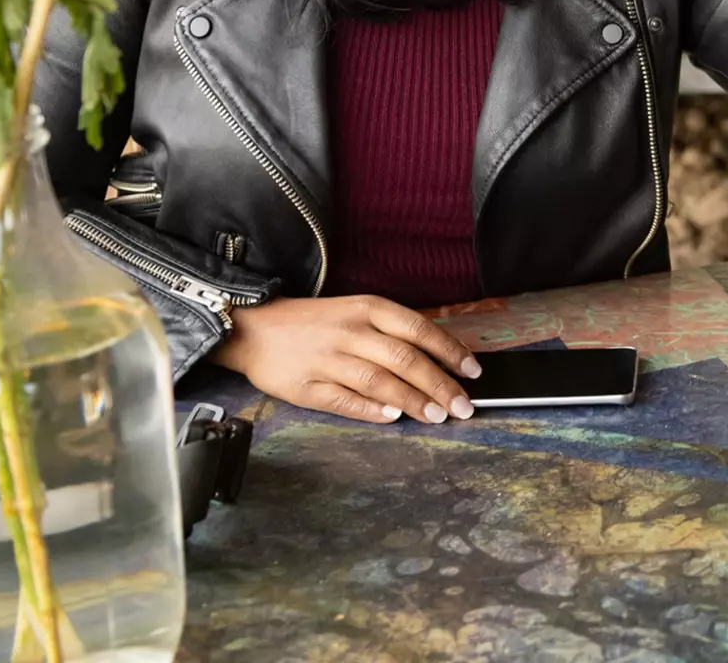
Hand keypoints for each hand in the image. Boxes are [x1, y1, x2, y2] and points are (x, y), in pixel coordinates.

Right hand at [212, 294, 482, 424]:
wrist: (254, 328)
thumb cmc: (316, 322)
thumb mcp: (357, 311)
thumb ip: (393, 332)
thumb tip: (440, 359)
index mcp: (368, 309)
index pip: (418, 329)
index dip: (449, 351)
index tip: (473, 371)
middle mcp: (351, 331)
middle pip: (404, 358)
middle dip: (440, 384)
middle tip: (463, 406)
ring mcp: (327, 359)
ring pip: (379, 381)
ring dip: (412, 401)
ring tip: (437, 416)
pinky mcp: (305, 386)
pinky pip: (343, 401)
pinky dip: (370, 411)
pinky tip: (393, 419)